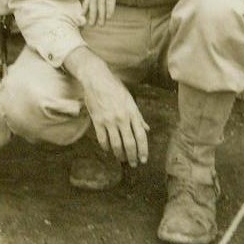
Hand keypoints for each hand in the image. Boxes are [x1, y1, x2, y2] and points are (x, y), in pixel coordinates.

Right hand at [68, 48, 149, 166]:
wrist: (96, 78)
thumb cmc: (114, 87)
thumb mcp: (130, 99)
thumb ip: (138, 116)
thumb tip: (147, 129)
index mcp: (132, 112)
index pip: (141, 136)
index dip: (143, 150)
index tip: (143, 159)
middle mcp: (122, 118)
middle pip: (129, 143)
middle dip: (132, 156)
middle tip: (133, 164)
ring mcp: (109, 120)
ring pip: (116, 144)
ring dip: (119, 154)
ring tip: (121, 159)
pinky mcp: (97, 120)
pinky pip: (102, 139)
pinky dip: (106, 147)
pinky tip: (108, 150)